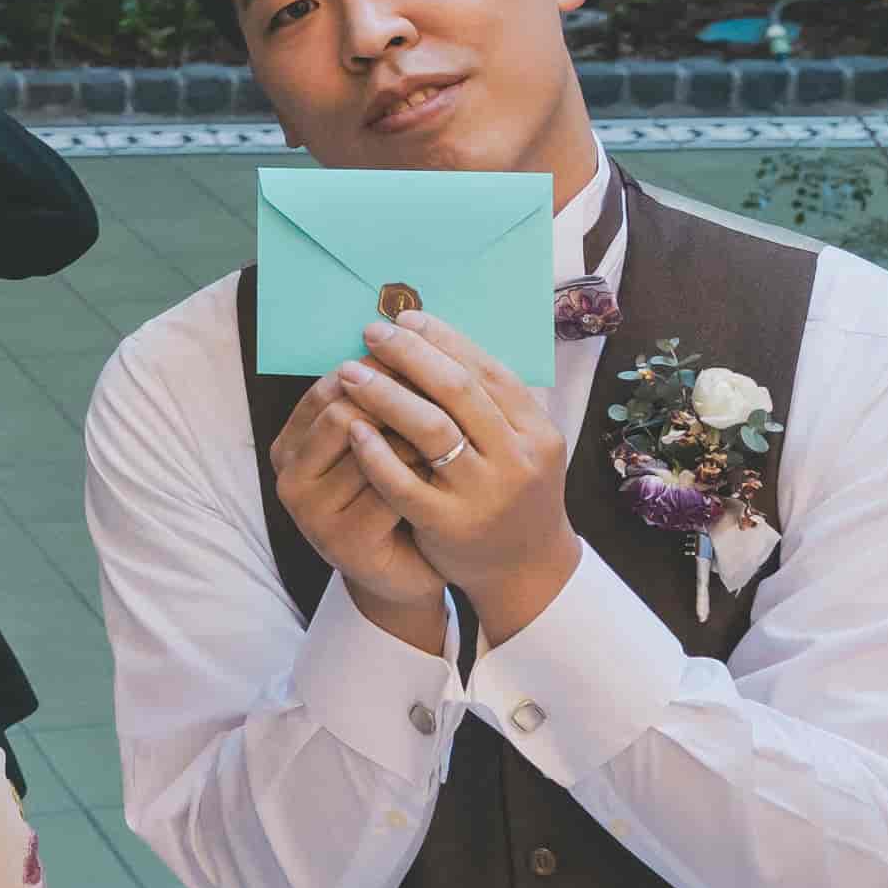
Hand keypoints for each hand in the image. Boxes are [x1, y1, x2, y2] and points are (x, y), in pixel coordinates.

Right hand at [266, 372, 448, 651]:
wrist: (401, 570)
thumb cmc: (393, 495)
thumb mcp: (373, 447)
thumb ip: (375, 405)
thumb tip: (406, 333)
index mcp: (288, 444)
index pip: (326, 388)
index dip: (376, 369)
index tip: (422, 357)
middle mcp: (288, 475)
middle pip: (342, 412)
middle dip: (396, 396)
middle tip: (444, 388)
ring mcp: (310, 512)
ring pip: (366, 451)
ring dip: (414, 433)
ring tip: (456, 422)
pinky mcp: (344, 541)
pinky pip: (389, 492)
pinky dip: (422, 473)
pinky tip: (451, 464)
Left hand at [331, 310, 581, 638]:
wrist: (526, 569)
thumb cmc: (510, 492)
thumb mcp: (519, 445)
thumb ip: (486, 403)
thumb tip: (430, 338)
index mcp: (537, 432)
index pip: (488, 372)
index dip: (444, 340)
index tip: (405, 318)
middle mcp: (517, 460)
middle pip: (457, 392)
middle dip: (409, 356)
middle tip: (372, 333)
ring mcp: (485, 494)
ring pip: (431, 430)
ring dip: (385, 394)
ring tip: (350, 372)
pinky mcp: (451, 525)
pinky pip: (405, 482)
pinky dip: (376, 452)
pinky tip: (353, 428)